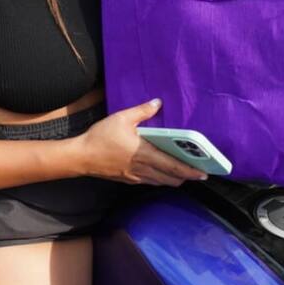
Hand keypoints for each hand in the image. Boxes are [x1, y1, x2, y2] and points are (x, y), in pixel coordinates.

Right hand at [76, 100, 207, 185]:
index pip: (172, 165)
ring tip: (185, 174)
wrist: (80, 157)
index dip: (189, 170)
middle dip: (187, 177)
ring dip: (174, 179)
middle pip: (170, 178)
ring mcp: (135, 176)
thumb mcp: (122, 118)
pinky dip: (161, 180)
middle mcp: (142, 168)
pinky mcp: (128, 179)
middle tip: (200, 174)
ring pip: (161, 182)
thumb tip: (158, 103)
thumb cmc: (100, 137)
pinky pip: (149, 182)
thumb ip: (142, 111)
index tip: (203, 172)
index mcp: (144, 153)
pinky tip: (164, 175)